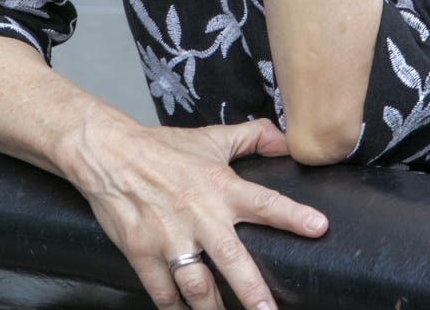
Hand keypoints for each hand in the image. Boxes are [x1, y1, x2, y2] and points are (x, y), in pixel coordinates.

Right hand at [73, 116, 328, 308]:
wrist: (111, 154)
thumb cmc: (164, 148)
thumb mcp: (211, 139)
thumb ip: (252, 138)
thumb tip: (287, 141)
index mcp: (220, 186)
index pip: (264, 201)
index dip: (292, 215)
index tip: (319, 228)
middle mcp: (199, 215)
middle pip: (232, 259)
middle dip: (253, 291)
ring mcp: (170, 237)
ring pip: (197, 285)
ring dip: (213, 309)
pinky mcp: (142, 253)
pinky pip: (163, 291)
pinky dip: (175, 308)